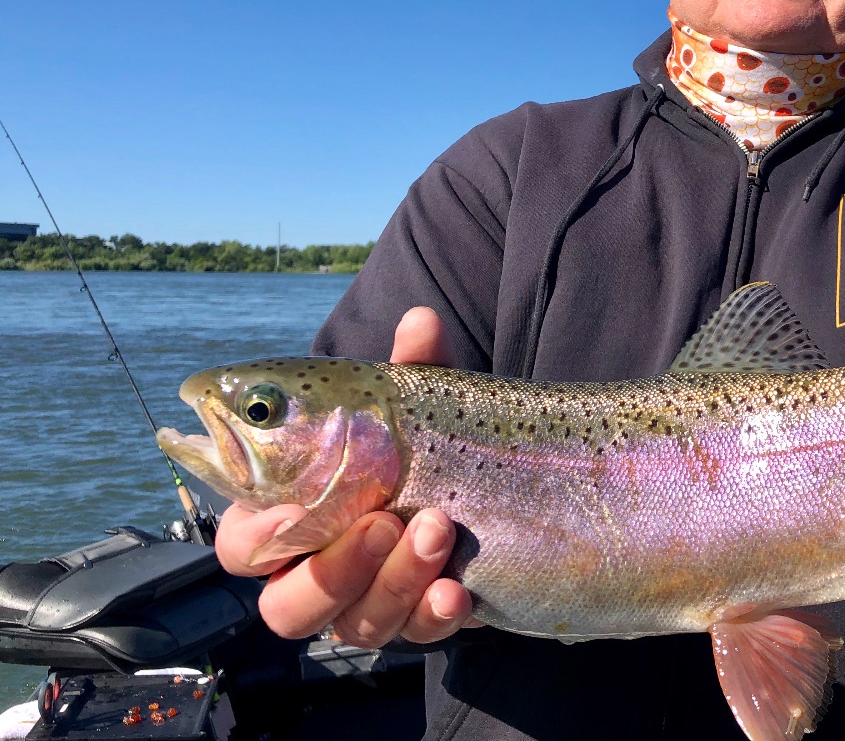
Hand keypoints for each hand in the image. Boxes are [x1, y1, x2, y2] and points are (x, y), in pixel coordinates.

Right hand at [213, 308, 477, 645]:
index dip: (261, 538)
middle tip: (382, 520)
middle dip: (333, 571)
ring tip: (439, 530)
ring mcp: (368, 602)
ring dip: (394, 582)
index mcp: (289, 517)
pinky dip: (432, 615)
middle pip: (286, 609)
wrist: (489, 480)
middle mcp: (318, 571)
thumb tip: (422, 320)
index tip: (295, 513)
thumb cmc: (417, 440)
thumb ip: (411, 367)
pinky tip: (457, 590)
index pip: (242, 545)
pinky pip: (414, 636)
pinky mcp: (419, 618)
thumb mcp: (414, 403)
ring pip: (352, 627)